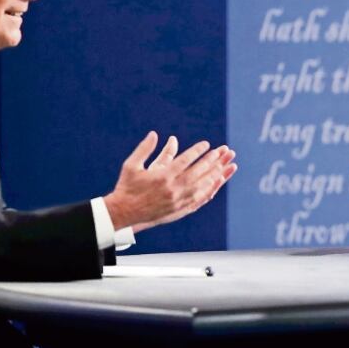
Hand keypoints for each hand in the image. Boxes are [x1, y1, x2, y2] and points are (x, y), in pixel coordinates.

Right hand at [104, 132, 236, 230]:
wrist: (123, 213)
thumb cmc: (127, 187)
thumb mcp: (132, 165)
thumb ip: (144, 149)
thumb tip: (154, 133)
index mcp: (161, 177)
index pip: (184, 161)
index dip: (197, 151)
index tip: (206, 144)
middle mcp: (172, 189)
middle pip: (197, 173)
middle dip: (210, 161)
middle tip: (221, 151)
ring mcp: (177, 201)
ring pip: (201, 187)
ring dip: (214, 175)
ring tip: (225, 165)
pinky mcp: (179, 211)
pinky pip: (199, 200)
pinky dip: (209, 190)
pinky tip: (217, 183)